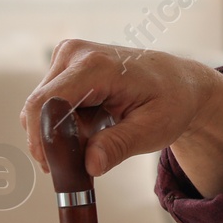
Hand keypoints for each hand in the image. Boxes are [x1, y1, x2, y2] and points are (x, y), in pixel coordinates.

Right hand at [20, 40, 222, 196]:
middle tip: (83, 163)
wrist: (182, 83)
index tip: (54, 169)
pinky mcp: (67, 65)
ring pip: (43, 108)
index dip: (41, 140)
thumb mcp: (153, 130)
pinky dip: (66, 123)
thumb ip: (118, 146)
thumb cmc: (172, 102)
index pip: (45, 104)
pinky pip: (51, 103)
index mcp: (97, 65)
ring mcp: (69, 56)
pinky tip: (94, 128)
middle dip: (53, 141)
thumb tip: (90, 165)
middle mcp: (76, 53)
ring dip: (61, 133)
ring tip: (98, 140)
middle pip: (40, 108)